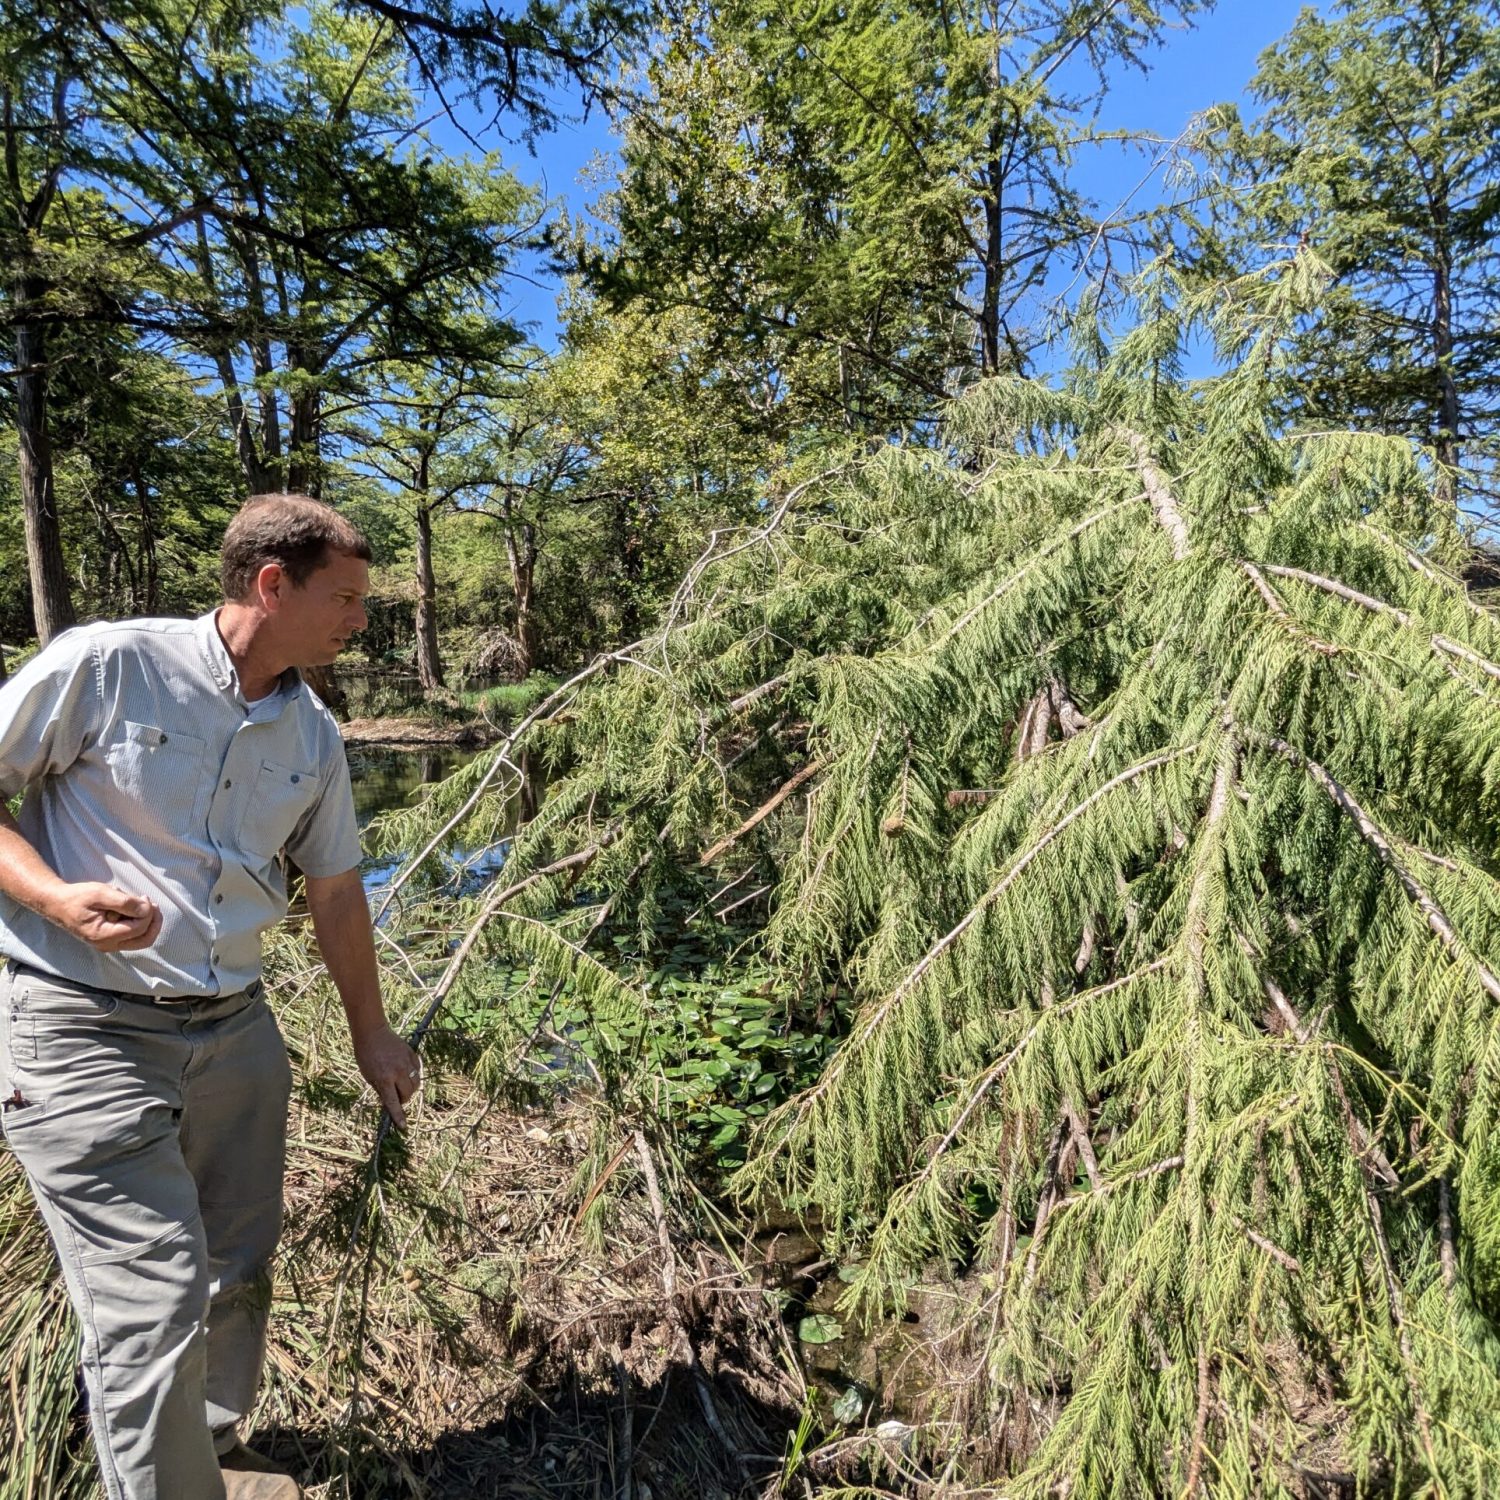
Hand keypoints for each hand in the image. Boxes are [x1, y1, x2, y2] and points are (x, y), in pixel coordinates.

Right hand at [45, 882, 161, 951]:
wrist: (57, 903)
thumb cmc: (77, 897)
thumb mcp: (100, 893)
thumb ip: (125, 902)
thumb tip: (146, 909)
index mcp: (103, 935)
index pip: (138, 929)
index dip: (147, 912)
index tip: (144, 897)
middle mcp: (107, 945)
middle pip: (145, 940)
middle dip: (153, 921)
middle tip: (151, 903)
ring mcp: (109, 944)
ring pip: (141, 939)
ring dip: (147, 921)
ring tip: (139, 902)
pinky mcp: (110, 940)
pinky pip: (133, 936)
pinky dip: (138, 923)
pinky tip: (131, 908)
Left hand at [351, 1022, 420, 1127]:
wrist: (372, 1033)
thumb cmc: (365, 1056)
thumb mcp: (369, 1076)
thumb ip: (381, 1090)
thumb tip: (392, 1102)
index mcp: (384, 1079)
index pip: (393, 1102)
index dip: (398, 1116)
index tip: (404, 1127)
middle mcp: (397, 1071)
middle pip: (408, 1093)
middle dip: (404, 1099)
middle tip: (397, 1096)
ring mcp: (406, 1062)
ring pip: (416, 1083)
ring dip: (410, 1089)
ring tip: (402, 1086)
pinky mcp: (412, 1054)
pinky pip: (418, 1070)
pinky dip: (414, 1075)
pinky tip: (406, 1073)